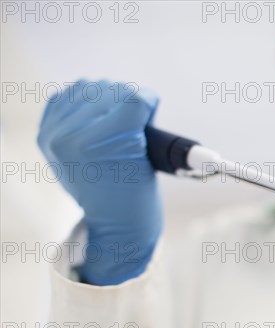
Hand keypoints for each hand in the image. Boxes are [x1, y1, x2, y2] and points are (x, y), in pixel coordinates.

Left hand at [38, 80, 161, 284]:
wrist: (113, 217)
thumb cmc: (136, 192)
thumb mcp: (147, 156)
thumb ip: (139, 119)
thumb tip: (136, 94)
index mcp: (94, 145)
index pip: (130, 99)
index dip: (148, 102)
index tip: (153, 111)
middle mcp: (66, 137)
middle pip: (109, 89)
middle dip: (128, 101)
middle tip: (136, 121)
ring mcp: (52, 134)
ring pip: (89, 87)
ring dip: (108, 98)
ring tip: (117, 119)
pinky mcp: (46, 133)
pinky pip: (66, 95)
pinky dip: (85, 100)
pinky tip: (97, 116)